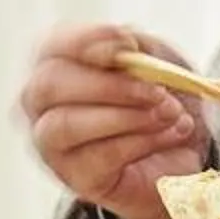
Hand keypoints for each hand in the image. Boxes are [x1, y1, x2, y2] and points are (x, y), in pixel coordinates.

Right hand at [17, 23, 206, 218]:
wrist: (179, 153)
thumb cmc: (155, 99)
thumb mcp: (152, 62)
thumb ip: (137, 50)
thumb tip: (127, 47)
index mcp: (56, 63)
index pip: (52, 46)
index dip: (85, 41)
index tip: (128, 44)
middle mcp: (40, 103)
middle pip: (50, 86)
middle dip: (109, 85)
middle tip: (156, 90)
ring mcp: (51, 144)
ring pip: (67, 124)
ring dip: (127, 116)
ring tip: (170, 113)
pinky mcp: (76, 177)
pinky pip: (101, 156)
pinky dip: (144, 141)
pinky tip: (171, 133)